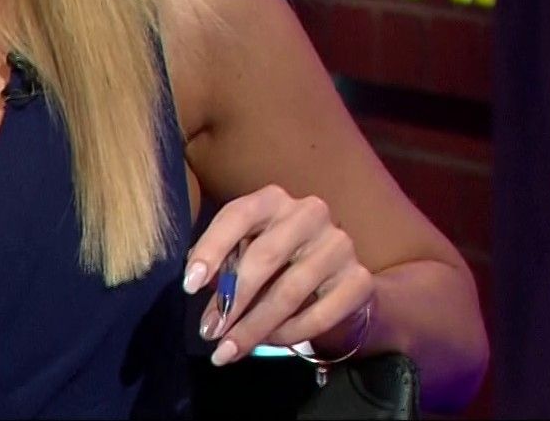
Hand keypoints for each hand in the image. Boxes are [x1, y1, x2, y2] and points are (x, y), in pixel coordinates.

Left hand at [181, 184, 375, 365]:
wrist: (338, 281)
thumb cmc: (278, 263)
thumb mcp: (247, 253)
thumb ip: (224, 265)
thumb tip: (197, 286)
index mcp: (274, 200)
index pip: (238, 215)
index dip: (211, 249)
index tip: (190, 286)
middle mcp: (310, 213)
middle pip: (264, 257)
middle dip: (232, 301)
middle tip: (209, 332)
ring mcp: (338, 245)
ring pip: (288, 292)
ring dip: (253, 327)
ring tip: (229, 350)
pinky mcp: (359, 280)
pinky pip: (317, 316)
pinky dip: (287, 334)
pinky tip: (267, 343)